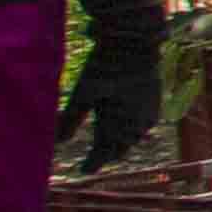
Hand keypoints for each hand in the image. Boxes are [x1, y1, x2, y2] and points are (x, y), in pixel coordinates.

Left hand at [69, 30, 160, 173]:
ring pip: (132, 137)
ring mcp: (150, 113)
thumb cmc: (106, 66)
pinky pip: (141, 125)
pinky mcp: (155, 102)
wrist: (136, 41)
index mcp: (122, 125)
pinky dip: (129, 129)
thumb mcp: (83, 93)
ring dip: (118, 141)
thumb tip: (56, 143)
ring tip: (105, 143)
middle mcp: (139, 124)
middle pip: (119, 148)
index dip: (93, 164)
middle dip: (105, 153)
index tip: (82, 171)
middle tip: (92, 160)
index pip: (105, 154)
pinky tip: (123, 124)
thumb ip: (70, 119)